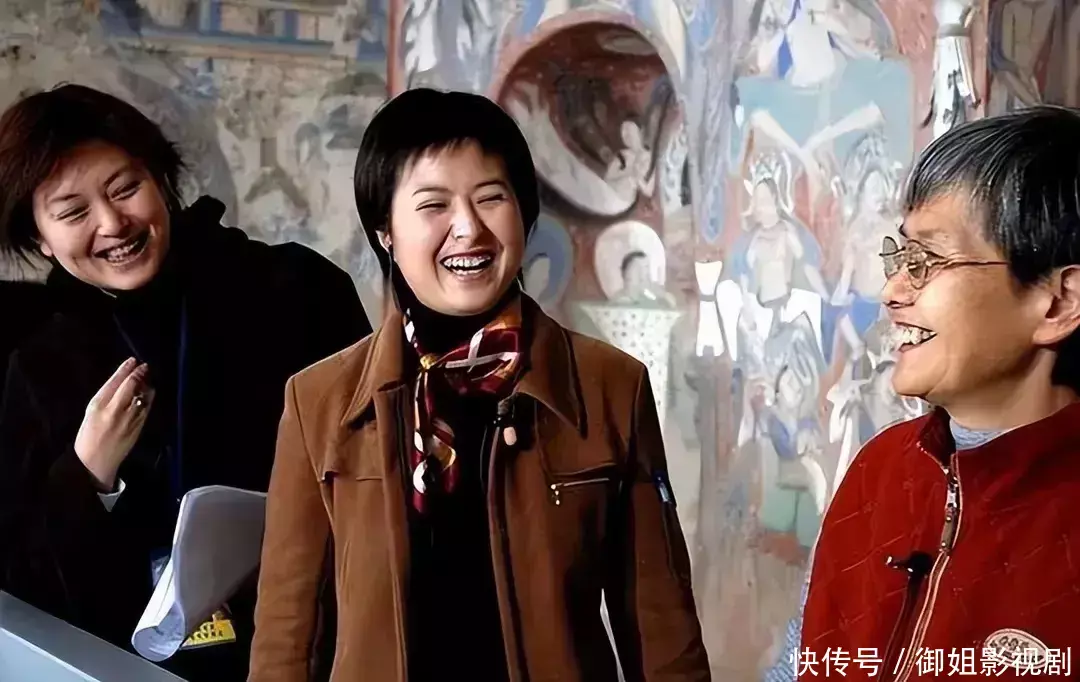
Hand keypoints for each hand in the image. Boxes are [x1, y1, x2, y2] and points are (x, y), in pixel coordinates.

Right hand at [74, 358, 154, 489]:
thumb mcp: (91, 412)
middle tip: (144, 366)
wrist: (95, 462)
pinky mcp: (139, 426)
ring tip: (146, 377)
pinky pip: (146, 407)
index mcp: (98, 405)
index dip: (126, 369)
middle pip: (131, 385)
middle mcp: (115, 410)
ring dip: (146, 384)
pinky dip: (148, 397)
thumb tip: (121, 381)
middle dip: (139, 374)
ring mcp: (129, 419)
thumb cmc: (88, 436)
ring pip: (142, 395)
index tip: (133, 360)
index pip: (116, 381)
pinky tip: (148, 392)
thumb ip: (106, 397)